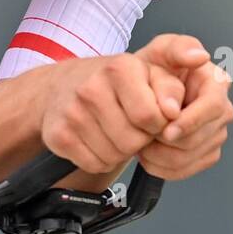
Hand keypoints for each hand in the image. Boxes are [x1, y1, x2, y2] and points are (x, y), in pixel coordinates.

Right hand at [39, 52, 185, 174]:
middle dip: (139, 140)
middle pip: (132, 141)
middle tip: (131, 126)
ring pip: (113, 156)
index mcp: (119, 68)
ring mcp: (72, 114)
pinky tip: (98, 141)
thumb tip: (174, 112)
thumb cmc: (114, 83)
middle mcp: (91, 88)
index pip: (150, 116)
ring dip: (120, 151)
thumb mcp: (148, 74)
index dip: (157, 125)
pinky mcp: (58, 137)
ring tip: (114, 132)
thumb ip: (170, 89)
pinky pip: (94, 165)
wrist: (62, 86)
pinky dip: (101, 160)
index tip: (151, 117)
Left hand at [137, 57, 232, 180]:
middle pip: (201, 138)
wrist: (137, 96)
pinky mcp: (205, 154)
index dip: (190, 122)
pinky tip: (149, 155)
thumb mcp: (159, 51)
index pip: (213, 108)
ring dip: (161, 156)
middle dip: (169, 142)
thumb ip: (177, 48)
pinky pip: (186, 170)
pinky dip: (163, 168)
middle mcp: (222, 110)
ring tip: (142, 144)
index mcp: (216, 84)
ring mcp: (215, 134)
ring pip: (191, 157)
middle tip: (144, 136)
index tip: (166, 131)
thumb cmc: (152, 72)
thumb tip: (200, 57)